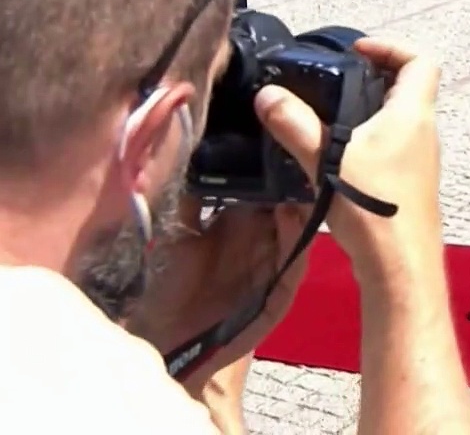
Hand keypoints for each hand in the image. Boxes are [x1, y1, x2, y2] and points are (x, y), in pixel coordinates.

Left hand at [123, 158, 314, 394]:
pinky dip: (295, 240)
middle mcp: (261, 242)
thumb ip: (192, 203)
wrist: (166, 337)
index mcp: (241, 225)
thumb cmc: (170, 286)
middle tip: (300, 143)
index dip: (272, 165)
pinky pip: (294, 265)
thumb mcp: (179, 234)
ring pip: (298, 231)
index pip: (265, 189)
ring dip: (303, 205)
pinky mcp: (277, 294)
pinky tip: (291, 215)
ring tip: (303, 173)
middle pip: (287, 205)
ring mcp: (273, 268)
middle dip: (295, 179)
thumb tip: (196, 157)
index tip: (274, 132)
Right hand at [264, 37, 443, 285]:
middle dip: (370, 77)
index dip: (391, 46)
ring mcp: (419, 161)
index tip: (355, 51)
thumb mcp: (327, 160)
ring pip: (397, 120)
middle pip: (407, 87)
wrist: (400, 269)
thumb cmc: (374, 208)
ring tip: (323, 115)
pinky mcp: (409, 186)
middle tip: (330, 80)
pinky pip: (390, 147)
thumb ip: (294, 124)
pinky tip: (331, 156)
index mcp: (414, 114)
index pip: (420, 60)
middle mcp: (424, 132)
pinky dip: (365, 140)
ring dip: (365, 111)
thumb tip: (267, 95)